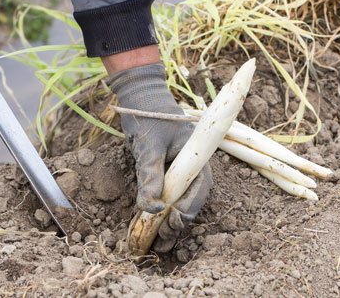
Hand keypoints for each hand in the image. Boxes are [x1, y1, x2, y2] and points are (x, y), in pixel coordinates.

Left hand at [109, 63, 211, 251]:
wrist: (140, 96)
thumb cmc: (148, 116)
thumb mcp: (148, 147)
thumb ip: (149, 177)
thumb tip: (150, 209)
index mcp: (197, 158)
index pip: (198, 191)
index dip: (186, 212)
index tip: (170, 224)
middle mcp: (192, 167)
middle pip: (190, 202)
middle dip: (177, 224)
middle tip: (160, 243)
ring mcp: (180, 171)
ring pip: (179, 202)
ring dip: (168, 222)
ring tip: (156, 244)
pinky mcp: (167, 173)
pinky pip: (167, 195)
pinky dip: (159, 211)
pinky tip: (149, 226)